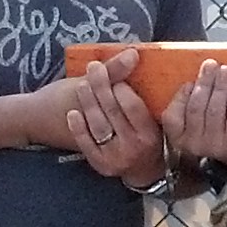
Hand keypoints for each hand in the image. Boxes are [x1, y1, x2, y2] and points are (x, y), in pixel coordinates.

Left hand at [51, 46, 167, 181]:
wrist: (144, 172)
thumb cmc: (151, 138)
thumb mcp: (154, 118)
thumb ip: (145, 89)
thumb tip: (134, 55)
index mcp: (150, 133)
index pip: (133, 106)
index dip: (120, 87)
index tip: (112, 72)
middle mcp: (134, 147)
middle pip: (112, 111)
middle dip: (101, 86)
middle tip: (92, 68)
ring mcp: (115, 157)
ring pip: (98, 125)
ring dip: (87, 103)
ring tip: (82, 85)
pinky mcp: (100, 164)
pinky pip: (86, 143)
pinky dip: (78, 128)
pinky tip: (72, 114)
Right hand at [161, 59, 226, 165]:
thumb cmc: (218, 126)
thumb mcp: (198, 119)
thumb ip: (192, 101)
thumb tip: (198, 72)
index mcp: (178, 137)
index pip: (171, 117)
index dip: (180, 98)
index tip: (189, 82)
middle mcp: (193, 144)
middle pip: (196, 108)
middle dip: (204, 83)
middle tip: (211, 65)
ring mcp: (214, 146)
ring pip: (215, 111)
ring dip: (220, 87)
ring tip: (226, 71)